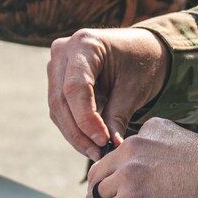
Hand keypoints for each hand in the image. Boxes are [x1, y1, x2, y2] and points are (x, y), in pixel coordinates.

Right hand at [46, 27, 170, 156]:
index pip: (75, 87)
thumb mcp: (134, 89)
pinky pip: (60, 110)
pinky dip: (74, 128)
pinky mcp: (57, 81)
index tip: (103, 141)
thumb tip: (110, 147)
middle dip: (79, 132)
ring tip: (97, 151)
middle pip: (61, 100)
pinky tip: (91, 142)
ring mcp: (57, 66)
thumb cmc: (140, 63)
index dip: (85, 118)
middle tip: (99, 153)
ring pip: (57, 108)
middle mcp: (63, 52)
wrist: (140, 50)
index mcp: (84, 44)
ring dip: (75, 134)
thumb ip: (118, 116)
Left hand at [84, 118, 197, 197]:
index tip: (130, 195)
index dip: (120, 179)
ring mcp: (131, 173)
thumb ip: (166, 159)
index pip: (120, 154)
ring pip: (96, 195)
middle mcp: (136, 146)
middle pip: (100, 173)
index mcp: (152, 131)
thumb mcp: (190, 152)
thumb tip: (156, 189)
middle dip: (104, 195)